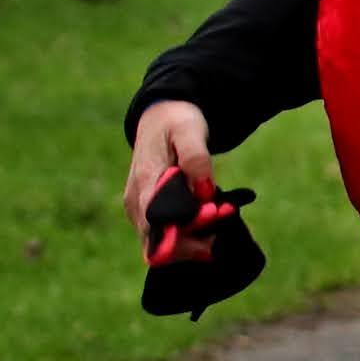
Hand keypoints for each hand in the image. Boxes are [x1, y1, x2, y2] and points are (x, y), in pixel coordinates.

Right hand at [123, 99, 214, 237]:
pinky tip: (211, 216)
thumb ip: (196, 160)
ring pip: (163, 243)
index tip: (212, 216)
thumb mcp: (190, 131)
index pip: (156, 225)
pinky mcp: (146, 212)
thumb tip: (203, 193)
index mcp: (144, 182)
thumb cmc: (176, 122)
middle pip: (159, 242)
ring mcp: (139, 209)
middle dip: (194, 239)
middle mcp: (136, 202)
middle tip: (223, 214)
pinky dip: (190, 232)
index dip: (183, 233)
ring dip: (195, 237)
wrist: (160, 117)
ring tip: (221, 212)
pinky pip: (166, 234)